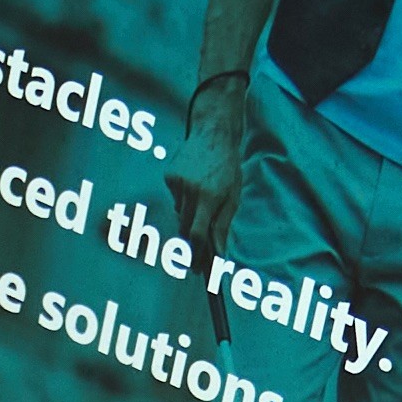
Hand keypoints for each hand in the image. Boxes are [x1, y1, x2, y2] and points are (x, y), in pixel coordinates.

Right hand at [171, 71, 253, 267]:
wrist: (214, 132)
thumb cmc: (228, 166)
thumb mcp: (233, 196)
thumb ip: (223, 225)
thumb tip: (219, 253)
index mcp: (209, 196)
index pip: (198, 234)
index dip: (196, 255)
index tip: (196, 269)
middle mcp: (190, 190)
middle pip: (185, 229)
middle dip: (192, 241)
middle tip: (199, 249)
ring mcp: (177, 182)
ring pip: (180, 213)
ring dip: (190, 214)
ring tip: (204, 196)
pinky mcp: (169, 176)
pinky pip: (175, 198)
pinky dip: (184, 197)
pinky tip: (193, 182)